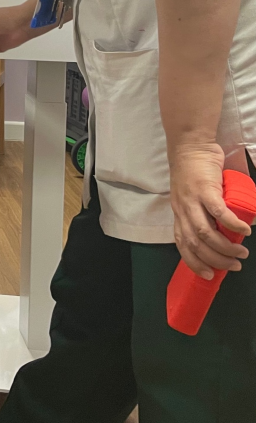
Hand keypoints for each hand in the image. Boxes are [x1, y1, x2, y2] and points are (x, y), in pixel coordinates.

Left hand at [169, 141, 250, 278]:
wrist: (190, 146)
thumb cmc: (194, 173)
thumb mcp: (192, 198)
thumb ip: (201, 214)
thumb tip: (222, 233)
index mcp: (179, 214)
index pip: (182, 245)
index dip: (194, 262)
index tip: (208, 275)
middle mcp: (182, 210)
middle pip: (196, 244)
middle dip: (216, 260)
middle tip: (234, 265)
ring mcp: (192, 200)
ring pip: (206, 233)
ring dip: (225, 247)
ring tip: (242, 252)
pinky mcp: (205, 189)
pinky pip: (218, 212)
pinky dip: (232, 224)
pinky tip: (244, 230)